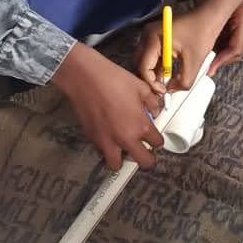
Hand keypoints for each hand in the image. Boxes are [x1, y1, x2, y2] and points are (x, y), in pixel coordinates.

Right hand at [56, 43, 163, 170]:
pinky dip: (107, 149)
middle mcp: (126, 139)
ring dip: (122, 159)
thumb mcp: (141, 87)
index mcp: (142, 126)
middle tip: (145, 151)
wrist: (85, 78)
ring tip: (123, 149)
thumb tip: (155, 111)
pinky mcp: (92, 139)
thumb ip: (152, 102)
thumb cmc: (114, 79)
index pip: (157, 143)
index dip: (158, 140)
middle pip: (143, 162)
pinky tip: (108, 136)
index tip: (155, 137)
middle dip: (147, 159)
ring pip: (117, 165)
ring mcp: (107, 142)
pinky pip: (102, 152)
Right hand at [137, 7, 219, 91]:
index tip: (164, 91)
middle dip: (150, 79)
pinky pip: (151, 55)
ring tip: (166, 83)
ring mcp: (150, 35)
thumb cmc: (202, 34)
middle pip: (139, 64)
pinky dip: (157, 66)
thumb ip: (182, 82)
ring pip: (144, 61)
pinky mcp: (155, 36)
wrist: (208, 16)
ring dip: (153, 73)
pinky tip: (168, 73)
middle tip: (162, 90)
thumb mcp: (194, 63)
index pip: (143, 67)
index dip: (152, 83)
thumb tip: (170, 91)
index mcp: (153, 39)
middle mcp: (147, 35)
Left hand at [212, 1, 242, 72]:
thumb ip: (209, 40)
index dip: (222, 60)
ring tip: (205, 57)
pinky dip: (220, 46)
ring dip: (220, 53)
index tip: (208, 69)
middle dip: (221, 59)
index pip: (236, 48)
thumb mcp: (208, 17)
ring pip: (234, 48)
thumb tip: (205, 63)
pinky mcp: (240, 24)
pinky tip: (208, 46)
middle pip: (237, 51)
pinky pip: (232, 42)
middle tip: (205, 67)